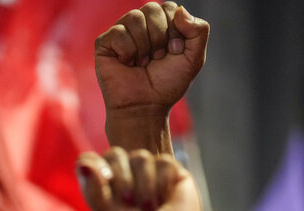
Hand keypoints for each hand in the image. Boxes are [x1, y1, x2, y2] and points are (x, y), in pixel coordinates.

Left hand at [77, 147, 205, 210]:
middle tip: (130, 204)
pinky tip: (166, 202)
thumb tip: (83, 164)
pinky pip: (162, 162)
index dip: (96, 168)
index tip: (104, 184)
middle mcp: (125, 171)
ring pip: (140, 157)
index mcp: (104, 181)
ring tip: (150, 208)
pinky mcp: (172, 170)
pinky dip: (161, 185)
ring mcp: (149, 168)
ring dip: (143, 187)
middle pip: (115, 153)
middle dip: (122, 181)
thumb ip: (93, 190)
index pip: (91, 158)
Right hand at [95, 2, 208, 122]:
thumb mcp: (193, 58)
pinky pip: (118, 33)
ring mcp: (121, 32)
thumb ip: (199, 31)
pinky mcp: (104, 43)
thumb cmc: (167, 85)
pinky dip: (128, 52)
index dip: (174, 31)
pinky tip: (127, 64)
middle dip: (159, 37)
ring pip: (135, 17)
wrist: (145, 108)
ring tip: (141, 63)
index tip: (173, 52)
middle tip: (156, 58)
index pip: (169, 8)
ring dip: (144, 46)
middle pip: (152, 8)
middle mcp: (140, 24)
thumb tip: (180, 11)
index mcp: (161, 23)